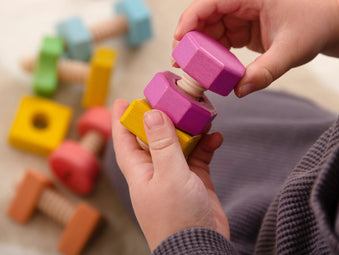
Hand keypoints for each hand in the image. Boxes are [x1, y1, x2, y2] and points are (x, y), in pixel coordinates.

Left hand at [112, 99, 229, 250]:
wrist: (202, 249)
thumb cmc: (178, 219)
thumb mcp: (169, 175)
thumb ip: (163, 144)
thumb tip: (151, 114)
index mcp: (140, 172)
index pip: (125, 141)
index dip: (122, 120)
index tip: (122, 100)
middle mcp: (155, 173)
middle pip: (154, 137)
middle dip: (163, 118)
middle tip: (172, 98)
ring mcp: (176, 177)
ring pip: (179, 144)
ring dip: (189, 129)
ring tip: (200, 113)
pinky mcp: (195, 182)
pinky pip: (199, 157)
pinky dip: (207, 145)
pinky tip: (216, 136)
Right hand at [173, 0, 338, 96]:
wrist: (332, 22)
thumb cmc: (315, 27)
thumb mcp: (292, 51)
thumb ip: (266, 71)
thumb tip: (239, 91)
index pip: (211, 0)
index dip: (191, 18)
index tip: (178, 39)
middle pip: (205, 13)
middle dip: (190, 35)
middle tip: (179, 61)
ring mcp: (242, 11)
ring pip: (210, 26)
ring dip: (200, 46)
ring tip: (191, 69)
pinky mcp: (244, 25)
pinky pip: (221, 36)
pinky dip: (214, 51)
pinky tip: (209, 68)